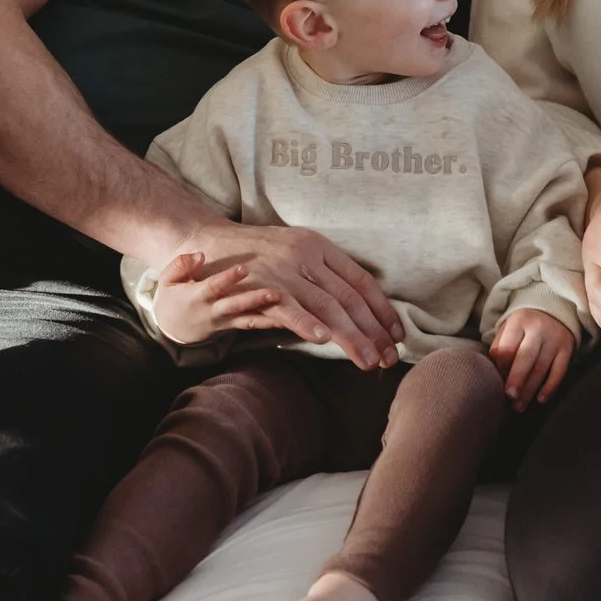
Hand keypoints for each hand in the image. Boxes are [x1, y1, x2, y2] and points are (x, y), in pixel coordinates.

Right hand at [149, 250, 283, 340]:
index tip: (244, 268)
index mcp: (196, 297)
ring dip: (268, 315)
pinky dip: (269, 323)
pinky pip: (252, 325)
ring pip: (248, 318)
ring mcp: (224, 321)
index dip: (228, 278)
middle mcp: (213, 311)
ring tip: (287, 309)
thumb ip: (180, 265)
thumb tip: (199, 255)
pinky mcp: (233, 326)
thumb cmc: (172, 297)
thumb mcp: (167, 280)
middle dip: (255, 299)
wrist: (173, 328)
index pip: (214, 287)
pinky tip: (287, 319)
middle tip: (275, 292)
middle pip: (236, 305)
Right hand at [154, 219, 405, 367]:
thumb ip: (321, 277)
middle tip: (389, 359)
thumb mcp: (294, 254)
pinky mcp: (258, 282)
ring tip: (368, 361)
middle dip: (373, 332)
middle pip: (349, 298)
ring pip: (326, 305)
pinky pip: (286, 305)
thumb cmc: (252, 255)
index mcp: (318, 246)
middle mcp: (305, 255)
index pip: (361, 281)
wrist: (203, 240)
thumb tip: (357, 309)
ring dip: (350, 336)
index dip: (383, 310)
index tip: (397, 335)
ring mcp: (282, 269)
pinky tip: (322, 339)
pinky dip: (305, 321)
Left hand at [486, 308, 576, 408]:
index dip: (501, 365)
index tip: (497, 378)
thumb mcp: (509, 328)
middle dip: (517, 379)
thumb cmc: (524, 326)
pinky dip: (550, 387)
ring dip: (530, 390)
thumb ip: (500, 347)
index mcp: (519, 322)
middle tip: (510, 397)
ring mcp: (554, 339)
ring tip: (519, 406)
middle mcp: (537, 329)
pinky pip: (559, 371)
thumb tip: (497, 374)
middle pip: (526, 357)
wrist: (554, 311)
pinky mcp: (567, 349)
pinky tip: (540, 400)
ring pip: (541, 368)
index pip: (507, 346)